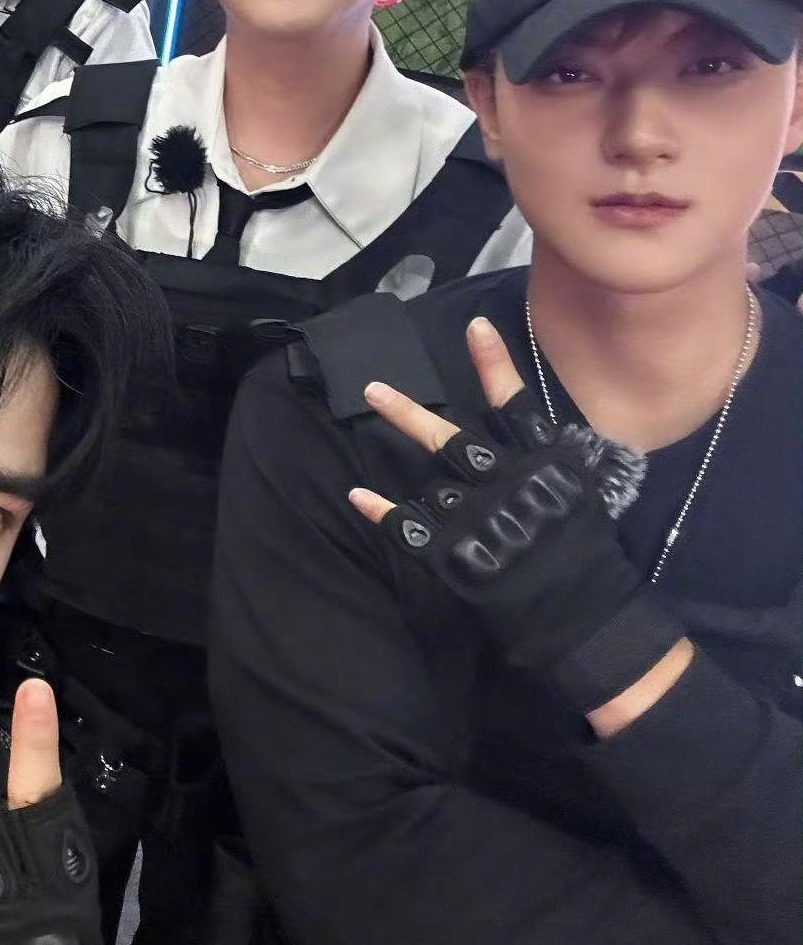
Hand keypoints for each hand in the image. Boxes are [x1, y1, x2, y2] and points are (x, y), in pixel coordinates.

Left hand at [347, 318, 680, 711]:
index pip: (516, 406)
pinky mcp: (458, 554)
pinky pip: (410, 526)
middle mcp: (508, 484)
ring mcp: (480, 518)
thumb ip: (545, 461)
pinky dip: (381, 511)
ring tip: (363, 417)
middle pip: (452, 439)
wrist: (588, 619)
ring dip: (397, 447)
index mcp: (544, 466)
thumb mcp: (577, 494)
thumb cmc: (587, 556)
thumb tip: (521, 431)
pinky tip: (355, 495)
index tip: (475, 325)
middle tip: (372, 387)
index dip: (495, 365)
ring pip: (429, 475)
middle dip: (409, 412)